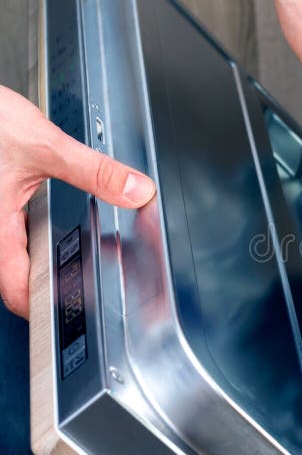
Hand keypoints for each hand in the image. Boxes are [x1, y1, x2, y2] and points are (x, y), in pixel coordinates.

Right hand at [0, 86, 155, 318]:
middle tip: (80, 282)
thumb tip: (135, 191)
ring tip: (70, 254)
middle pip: (13, 273)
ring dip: (36, 256)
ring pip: (9, 250)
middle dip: (46, 280)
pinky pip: (8, 228)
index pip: (14, 289)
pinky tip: (46, 218)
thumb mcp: (44, 144)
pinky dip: (29, 233)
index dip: (42, 308)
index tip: (71, 310)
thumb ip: (93, 171)